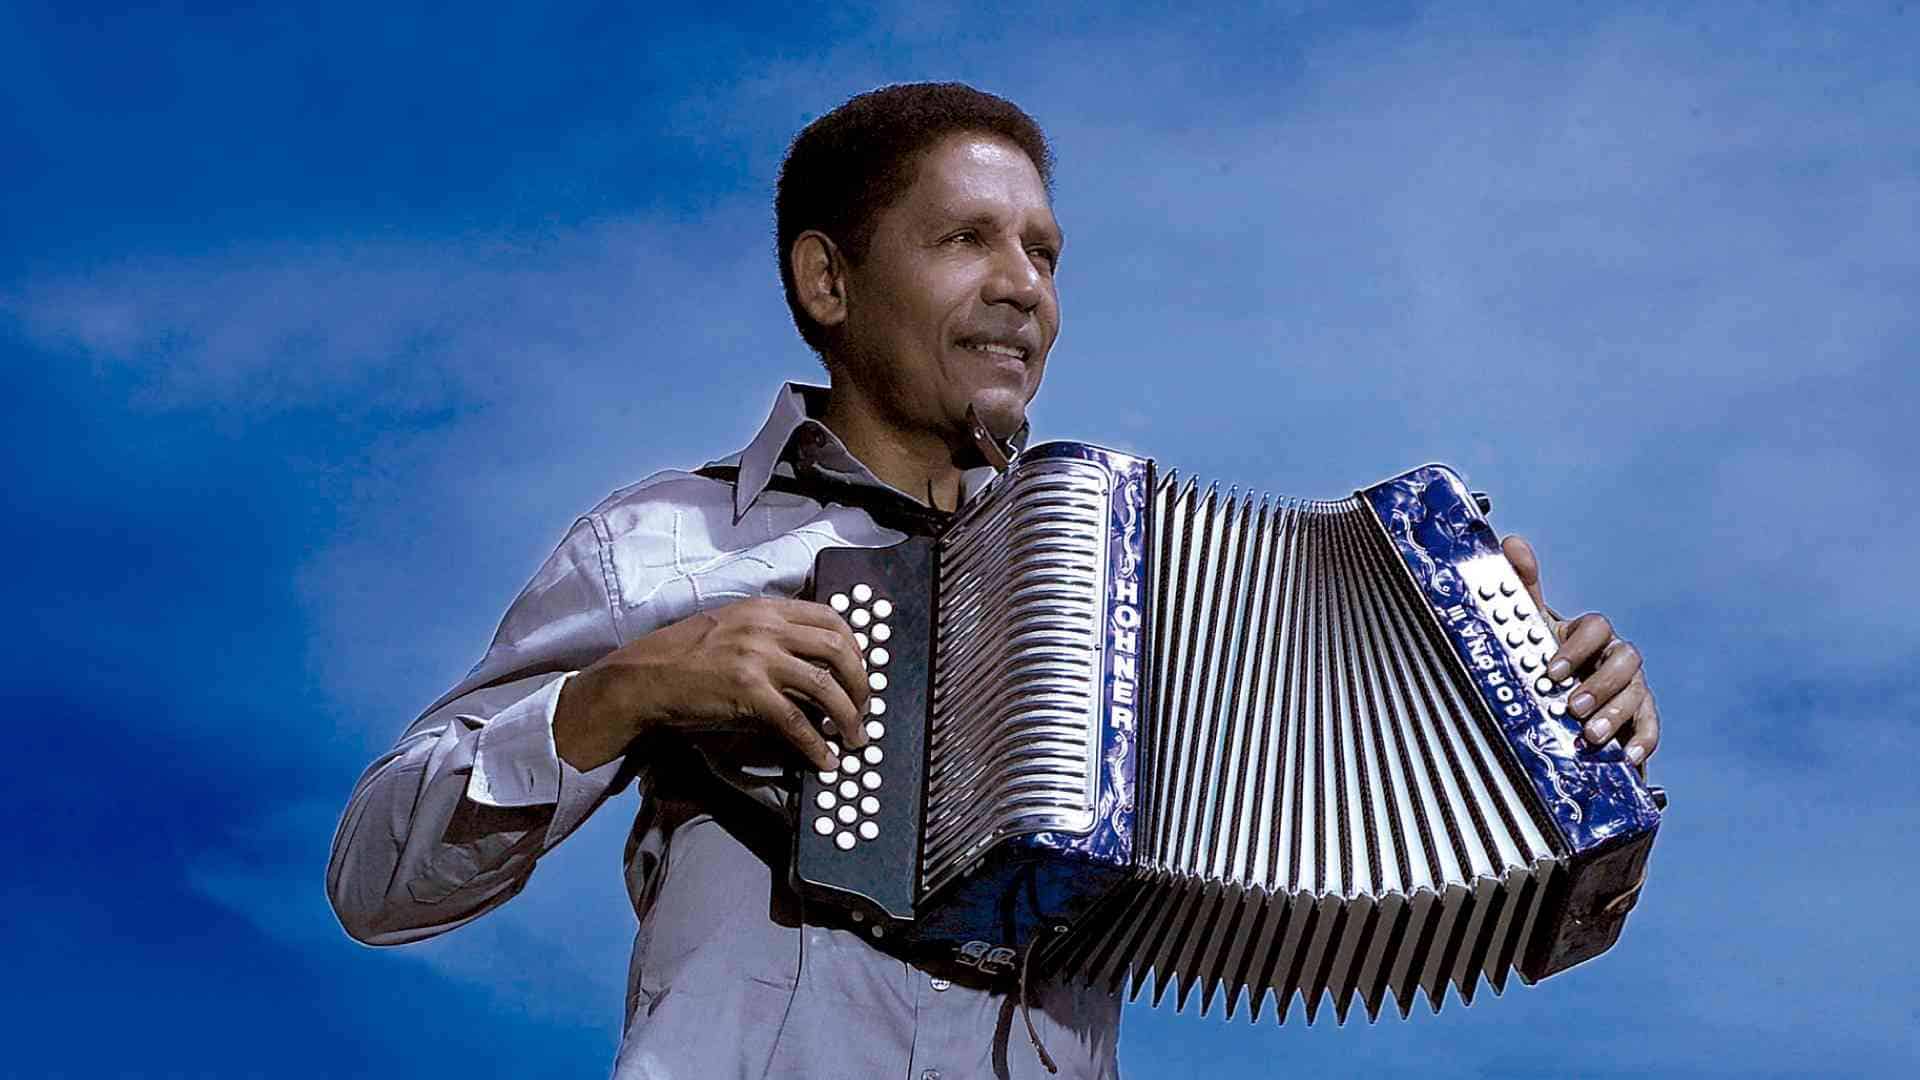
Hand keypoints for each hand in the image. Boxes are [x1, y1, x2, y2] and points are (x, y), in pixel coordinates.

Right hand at [553, 597, 870, 772]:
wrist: (644, 676)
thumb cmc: (684, 655)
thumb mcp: (732, 628)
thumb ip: (770, 635)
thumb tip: (811, 665)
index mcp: (766, 608)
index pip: (831, 617)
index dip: (856, 647)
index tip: (861, 671)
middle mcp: (767, 626)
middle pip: (838, 649)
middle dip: (861, 682)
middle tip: (864, 708)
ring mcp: (758, 657)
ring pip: (825, 686)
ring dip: (848, 716)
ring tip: (854, 738)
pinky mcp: (748, 691)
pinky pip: (796, 722)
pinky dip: (816, 745)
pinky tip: (824, 760)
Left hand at [1503, 535, 1660, 766]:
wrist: (1560, 711)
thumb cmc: (1546, 663)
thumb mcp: (1530, 629)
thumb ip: (1522, 588)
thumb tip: (1512, 541)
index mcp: (1589, 635)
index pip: (1595, 627)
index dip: (1575, 648)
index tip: (1550, 671)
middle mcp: (1615, 658)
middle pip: (1625, 660)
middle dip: (1600, 683)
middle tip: (1572, 706)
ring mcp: (1632, 688)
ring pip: (1636, 693)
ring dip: (1615, 714)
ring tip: (1590, 734)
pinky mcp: (1641, 719)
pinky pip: (1651, 727)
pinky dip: (1642, 741)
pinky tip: (1628, 755)